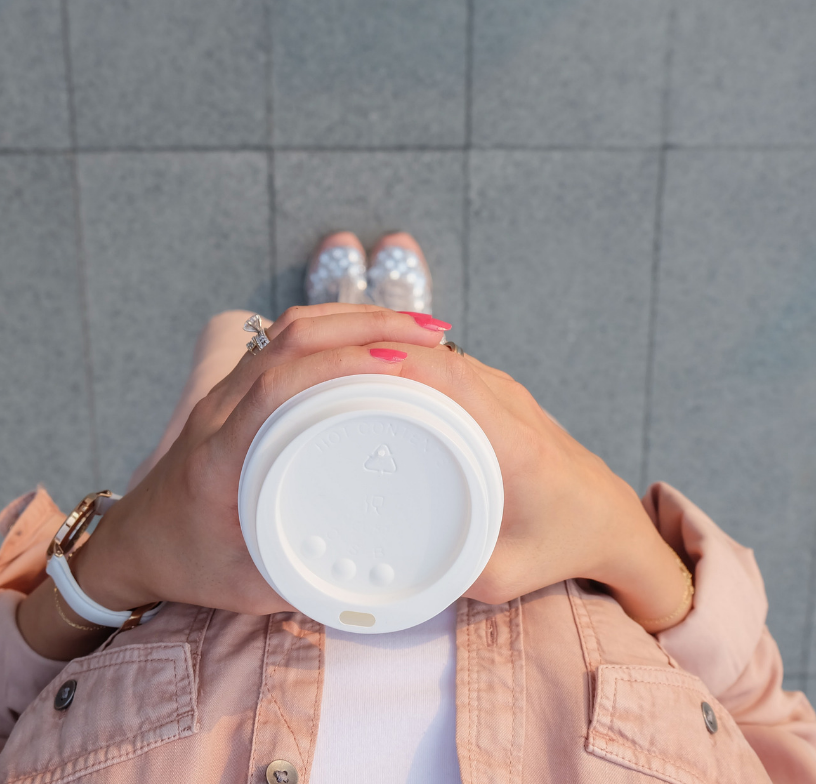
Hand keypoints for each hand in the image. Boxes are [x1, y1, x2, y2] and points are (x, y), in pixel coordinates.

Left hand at [72, 306, 449, 615]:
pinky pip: (284, 341)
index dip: (338, 365)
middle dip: (363, 324)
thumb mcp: (249, 586)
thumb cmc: (187, 564)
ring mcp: (225, 394)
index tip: (397, 363)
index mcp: (219, 454)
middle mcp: (219, 411)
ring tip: (413, 327)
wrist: (133, 543)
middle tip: (429, 333)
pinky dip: (333, 328)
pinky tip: (371, 337)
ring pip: (287, 329)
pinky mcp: (236, 391)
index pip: (278, 387)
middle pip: (288, 339)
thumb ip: (308, 579)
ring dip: (351, 318)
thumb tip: (379, 575)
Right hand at [353, 343, 688, 627]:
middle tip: (321, 373)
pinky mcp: (499, 393)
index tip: (346, 370)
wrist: (608, 518)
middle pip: (437, 358)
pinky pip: (447, 365)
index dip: (397, 364)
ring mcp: (505, 393)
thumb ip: (443, 573)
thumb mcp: (499, 577)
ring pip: (440, 355)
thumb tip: (377, 568)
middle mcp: (510, 407)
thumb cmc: (560, 545)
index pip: (452, 380)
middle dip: (377, 353)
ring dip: (392, 355)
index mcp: (513, 445)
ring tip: (337, 375)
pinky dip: (410, 365)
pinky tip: (376, 383)